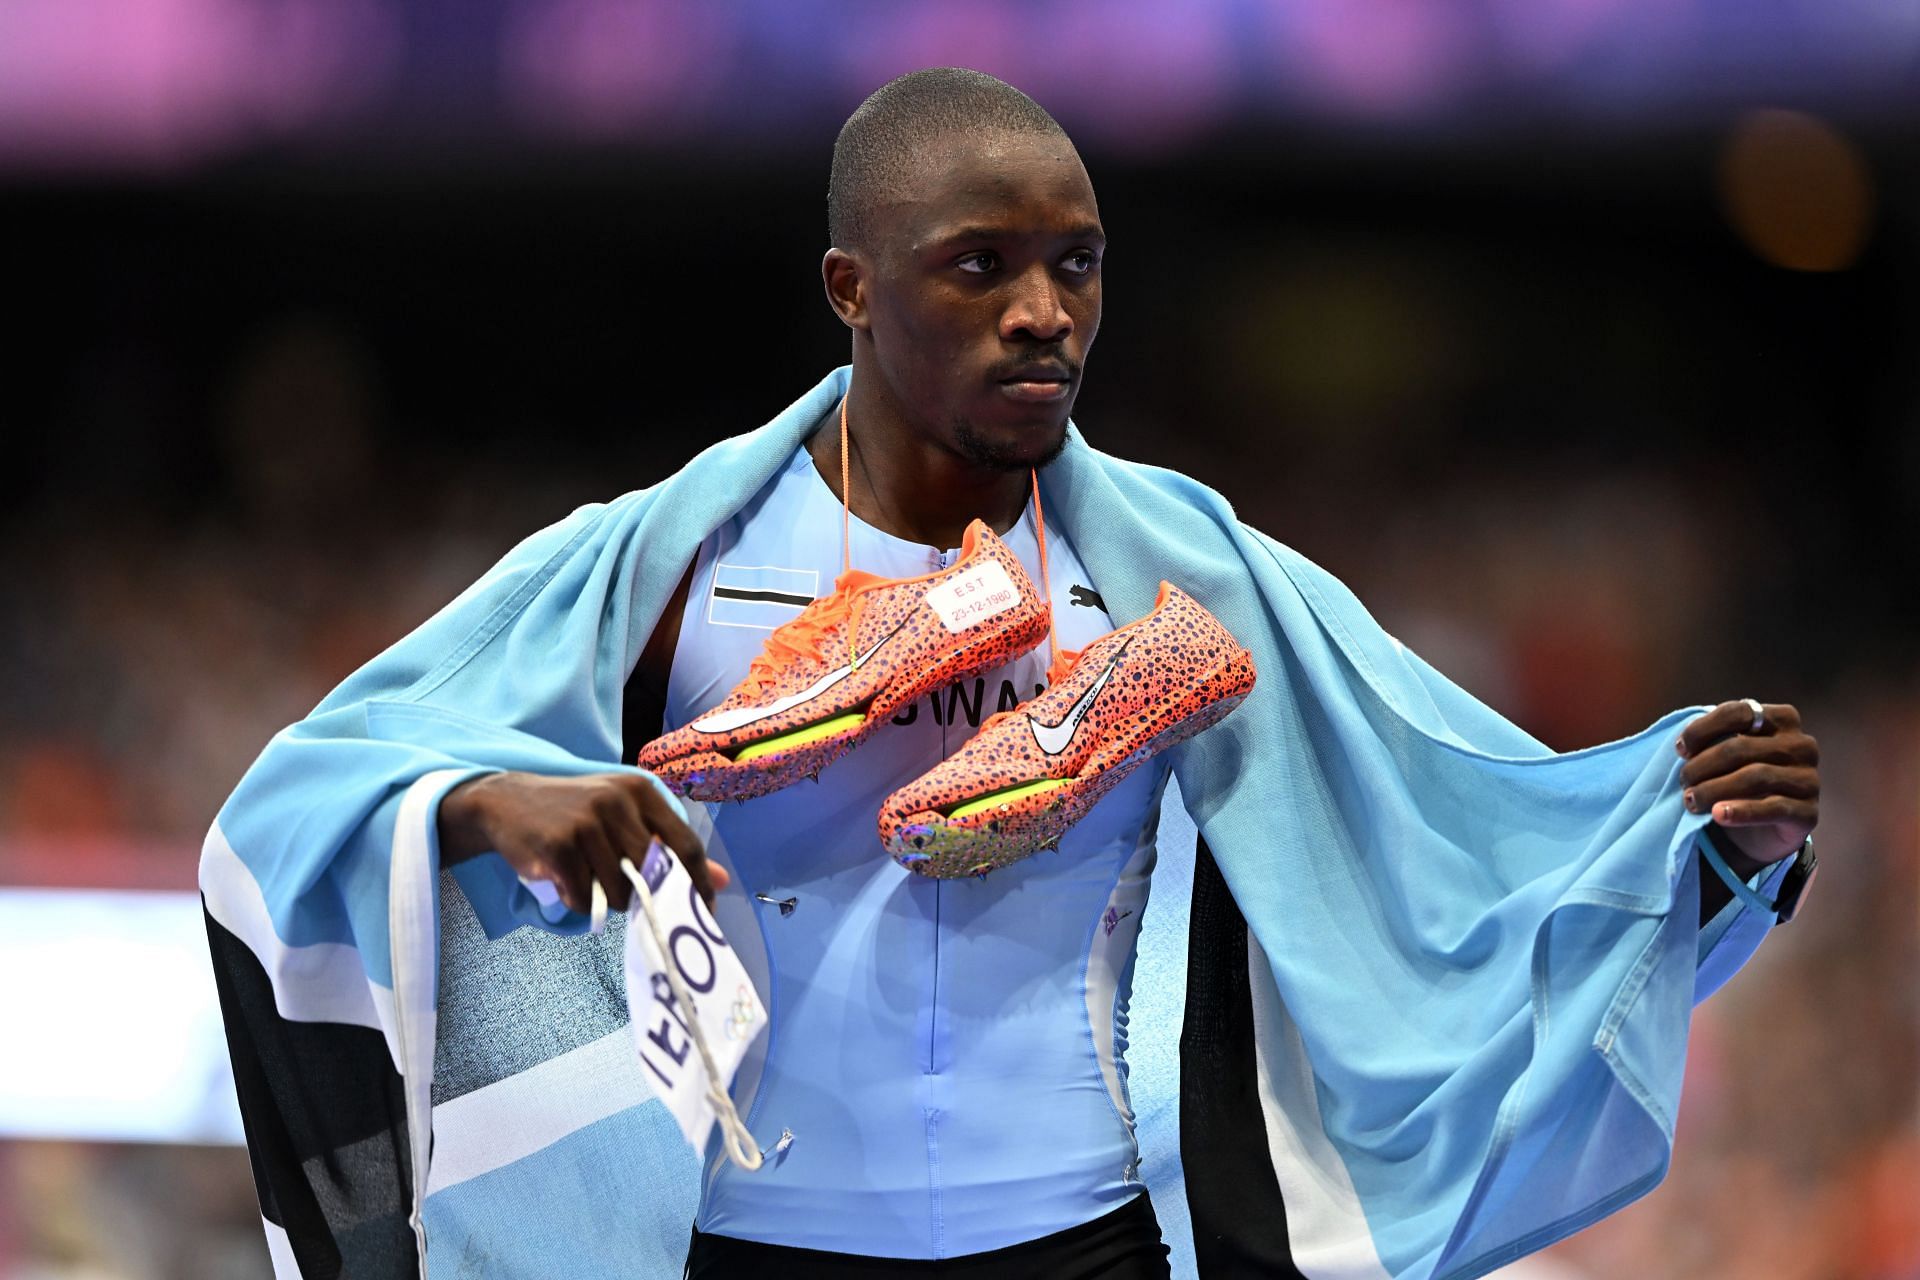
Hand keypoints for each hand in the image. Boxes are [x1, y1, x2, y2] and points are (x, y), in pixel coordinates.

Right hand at [437, 771, 727, 913]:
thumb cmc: (573, 813)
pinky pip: (584, 896)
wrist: (504, 801)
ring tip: (585, 879)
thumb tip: (722, 879)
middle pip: (652, 874)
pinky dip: (577, 900)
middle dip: (645, 897)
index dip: (698, 883)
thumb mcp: (623, 818)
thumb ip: (669, 846)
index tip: (703, 911)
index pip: (685, 844)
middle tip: (631, 903)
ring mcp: (587, 822)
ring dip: (604, 899)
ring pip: (618, 890)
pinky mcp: (559, 844)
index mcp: (641, 791)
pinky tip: (565, 881)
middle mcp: (617, 801)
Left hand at [1677, 700, 1819, 871]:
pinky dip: (1742, 812)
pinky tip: (1718, 814)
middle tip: (1683, 781)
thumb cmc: (1740, 776)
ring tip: (1691, 800)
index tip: (1680, 749)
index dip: (1702, 729)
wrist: (1765, 825)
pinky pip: (1773, 809)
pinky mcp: (1809, 812)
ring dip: (1714, 789)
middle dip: (1702, 765)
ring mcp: (1809, 779)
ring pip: (1755, 778)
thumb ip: (1713, 740)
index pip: (1739, 712)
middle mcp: (1802, 745)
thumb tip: (1683, 747)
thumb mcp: (1729, 752)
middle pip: (1741, 748)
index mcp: (1783, 719)